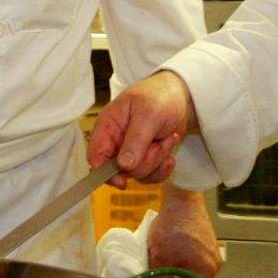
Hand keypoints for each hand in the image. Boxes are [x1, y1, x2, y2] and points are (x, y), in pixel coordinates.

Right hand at [88, 71, 196, 185]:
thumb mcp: (148, 114)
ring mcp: (130, 152)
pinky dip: (163, 168)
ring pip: (138, 174)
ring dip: (157, 159)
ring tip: (167, 138)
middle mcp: (115, 142)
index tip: (122, 181)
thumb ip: (135, 140)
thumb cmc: (160, 97)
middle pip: (120, 170)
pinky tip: (169, 152)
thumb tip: (123, 166)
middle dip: (145, 159)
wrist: (182, 97)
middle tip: (158, 140)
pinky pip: (150, 177)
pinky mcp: (144, 159)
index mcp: (108, 127)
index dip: (104, 173)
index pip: (95, 157)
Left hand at [145, 187, 222, 277]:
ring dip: (177, 276)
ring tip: (162, 264)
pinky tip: (170, 254)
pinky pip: (196, 264)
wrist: (182, 199)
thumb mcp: (159, 259)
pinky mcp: (209, 246)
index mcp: (205, 273)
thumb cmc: (171, 228)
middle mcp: (214, 267)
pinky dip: (182, 265)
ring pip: (194, 277)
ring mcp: (213, 255)